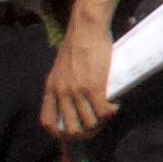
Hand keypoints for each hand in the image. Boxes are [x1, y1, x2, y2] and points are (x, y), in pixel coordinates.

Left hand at [44, 13, 115, 137]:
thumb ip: (63, 82)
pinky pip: (102, 111)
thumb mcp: (61, 67)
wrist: (86, 28)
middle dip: (84, 133)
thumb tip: (72, 99)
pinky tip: (115, 106)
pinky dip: (110, 113)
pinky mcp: (94, 86)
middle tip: (96, 127)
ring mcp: (77, 91)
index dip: (59, 133)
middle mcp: (62, 92)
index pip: (48, 121)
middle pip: (70, 128)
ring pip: (88, 123)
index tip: (71, 133)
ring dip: (100, 123)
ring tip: (107, 114)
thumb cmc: (77, 43)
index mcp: (51, 87)